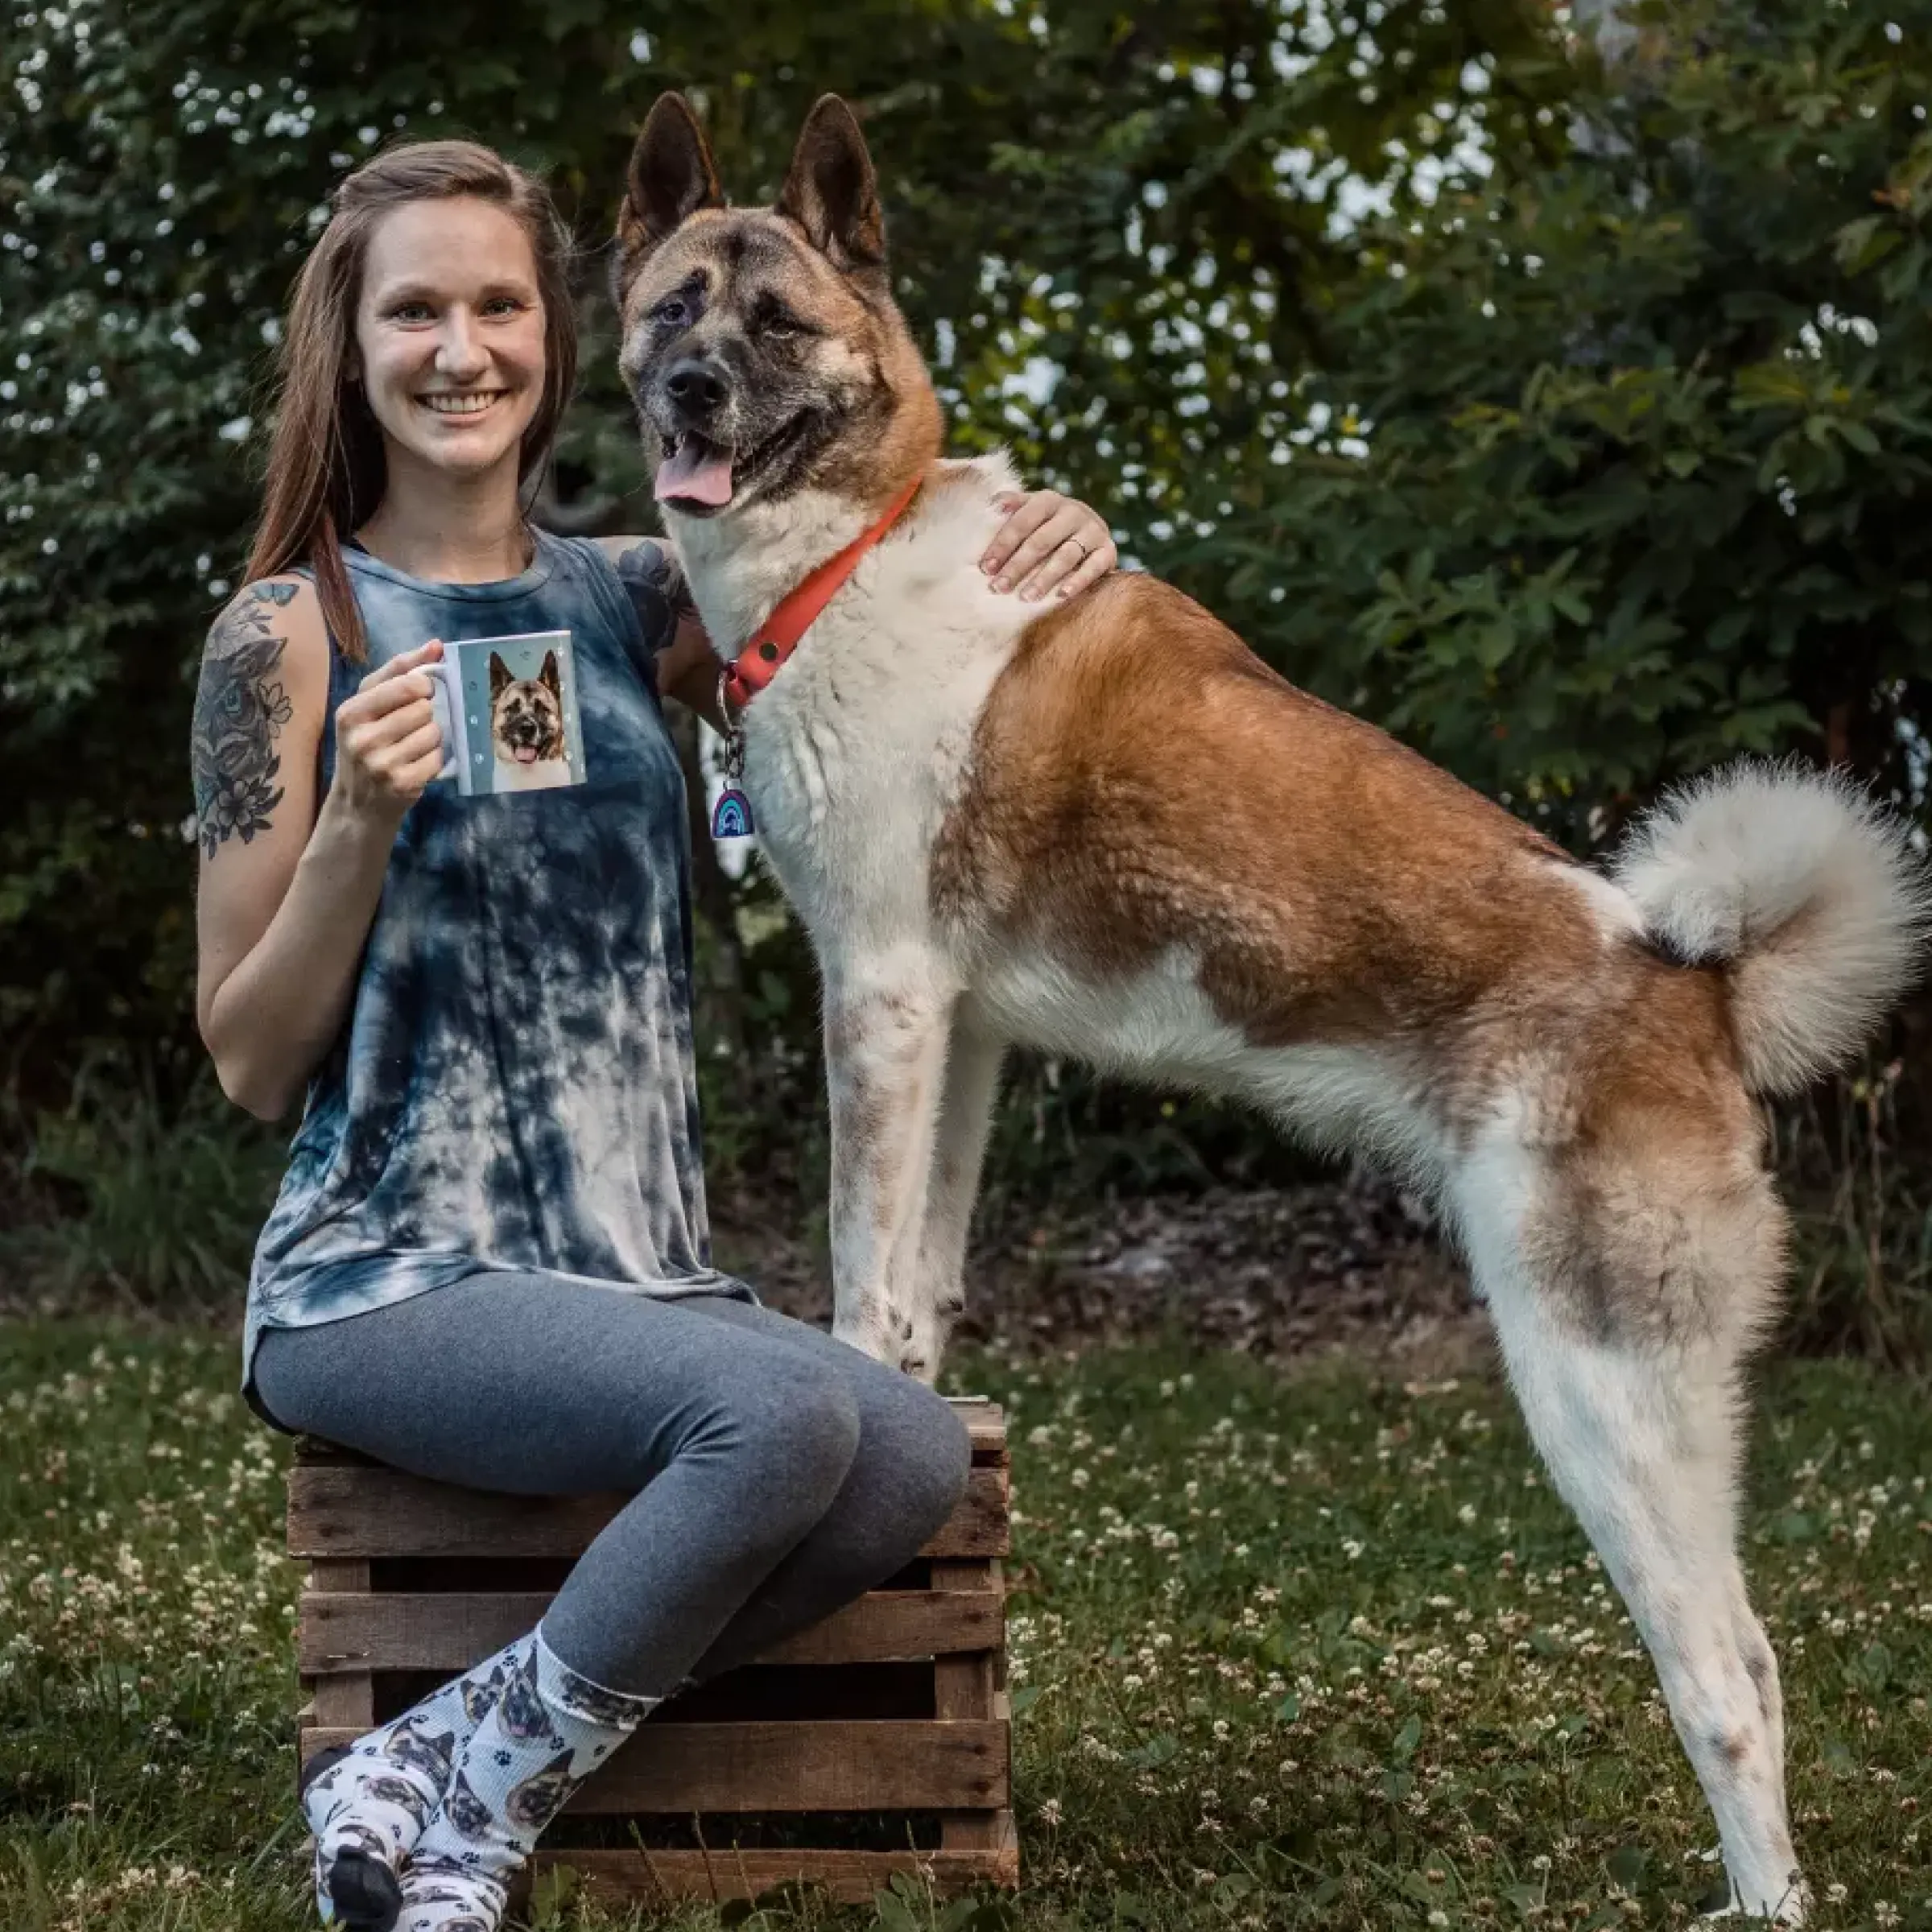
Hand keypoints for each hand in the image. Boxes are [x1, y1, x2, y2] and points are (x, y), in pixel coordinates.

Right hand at [328, 640, 446, 828]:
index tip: (422, 693)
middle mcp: (362, 737)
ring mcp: (381, 763)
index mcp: (351, 712)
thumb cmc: (366, 746)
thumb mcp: (369, 706)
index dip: (424, 685)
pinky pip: (438, 758)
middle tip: (412, 727)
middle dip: (426, 715)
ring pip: (434, 733)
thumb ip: (399, 672)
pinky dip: (435, 760)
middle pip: (424, 709)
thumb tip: (436, 644)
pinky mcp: (402, 784)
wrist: (358, 804)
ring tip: (414, 747)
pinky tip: (418, 764)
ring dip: (432, 738)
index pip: (405, 684)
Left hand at [979, 489, 1117, 602]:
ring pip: (1066, 555)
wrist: (1091, 530)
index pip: (1022, 522)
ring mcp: (1093, 530)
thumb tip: (992, 505)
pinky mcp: (1108, 550)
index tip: (986, 568)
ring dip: (1044, 578)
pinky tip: (1061, 595)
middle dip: (1018, 566)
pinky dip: (1078, 581)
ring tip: (1026, 597)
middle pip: (1041, 541)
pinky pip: (1093, 567)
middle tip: (1000, 588)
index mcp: (1048, 500)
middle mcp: (1073, 512)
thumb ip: (1012, 505)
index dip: (1002, 545)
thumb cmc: (1049, 524)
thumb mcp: (1031, 510)